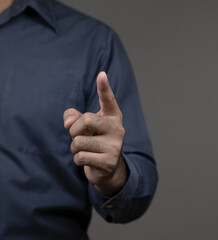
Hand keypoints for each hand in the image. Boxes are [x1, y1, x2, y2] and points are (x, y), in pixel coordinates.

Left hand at [63, 72, 126, 195]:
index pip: (108, 100)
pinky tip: (88, 160)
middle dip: (74, 130)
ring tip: (85, 150)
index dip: (104, 87)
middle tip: (78, 137)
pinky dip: (78, 160)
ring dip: (75, 148)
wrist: (107, 169)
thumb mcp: (83, 127)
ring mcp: (115, 146)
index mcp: (113, 117)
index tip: (101, 74)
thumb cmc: (94, 141)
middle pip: (86, 120)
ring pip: (79, 141)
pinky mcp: (109, 161)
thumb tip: (69, 122)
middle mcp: (118, 129)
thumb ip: (73, 117)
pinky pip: (80, 157)